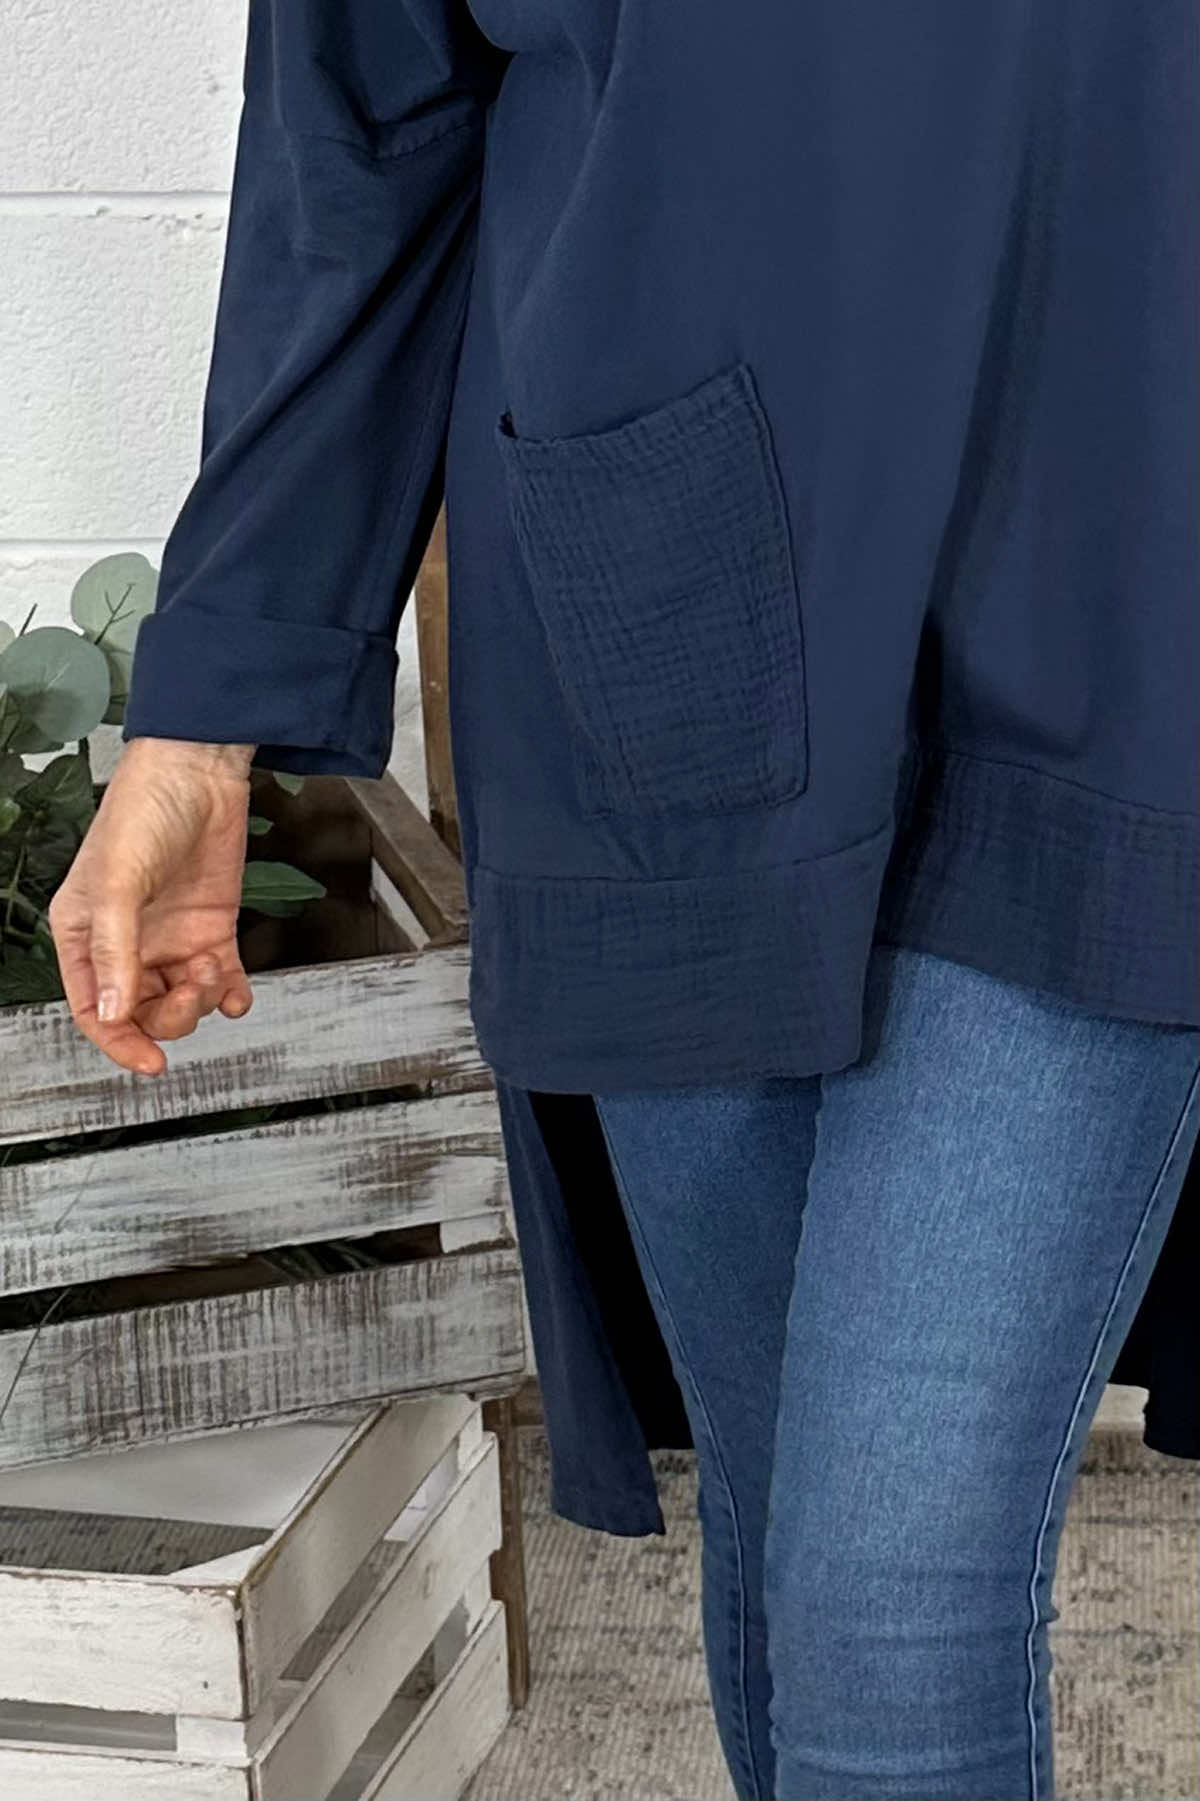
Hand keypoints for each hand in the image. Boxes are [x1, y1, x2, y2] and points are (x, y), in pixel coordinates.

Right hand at [47, 737, 258, 1076]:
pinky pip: (220, 981)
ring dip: (201, 1001)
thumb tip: (114, 1012)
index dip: (119, 1041)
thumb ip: (117, 951)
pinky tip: (236, 991)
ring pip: (183, 1001)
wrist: (200, 771)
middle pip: (142, 1011)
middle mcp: (128, 942)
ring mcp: (171, 938)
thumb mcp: (118, 883)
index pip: (94, 1009)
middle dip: (169, 1017)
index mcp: (86, 935)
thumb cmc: (142, 811)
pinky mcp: (211, 929)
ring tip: (212, 974)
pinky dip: (231, 995)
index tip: (150, 1062)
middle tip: (190, 994)